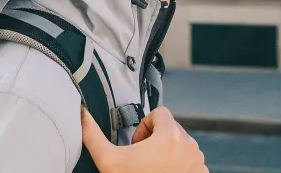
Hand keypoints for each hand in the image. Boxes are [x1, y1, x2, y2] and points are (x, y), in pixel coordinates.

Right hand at [81, 106, 207, 172]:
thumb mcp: (108, 160)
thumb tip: (82, 114)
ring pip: (181, 144)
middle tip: (142, 157)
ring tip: (152, 167)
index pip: (159, 113)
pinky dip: (179, 165)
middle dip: (156, 139)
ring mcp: (198, 162)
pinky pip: (191, 160)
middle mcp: (189, 146)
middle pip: (171, 128)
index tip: (138, 144)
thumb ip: (93, 134)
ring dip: (168, 151)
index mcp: (170, 136)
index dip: (145, 125)